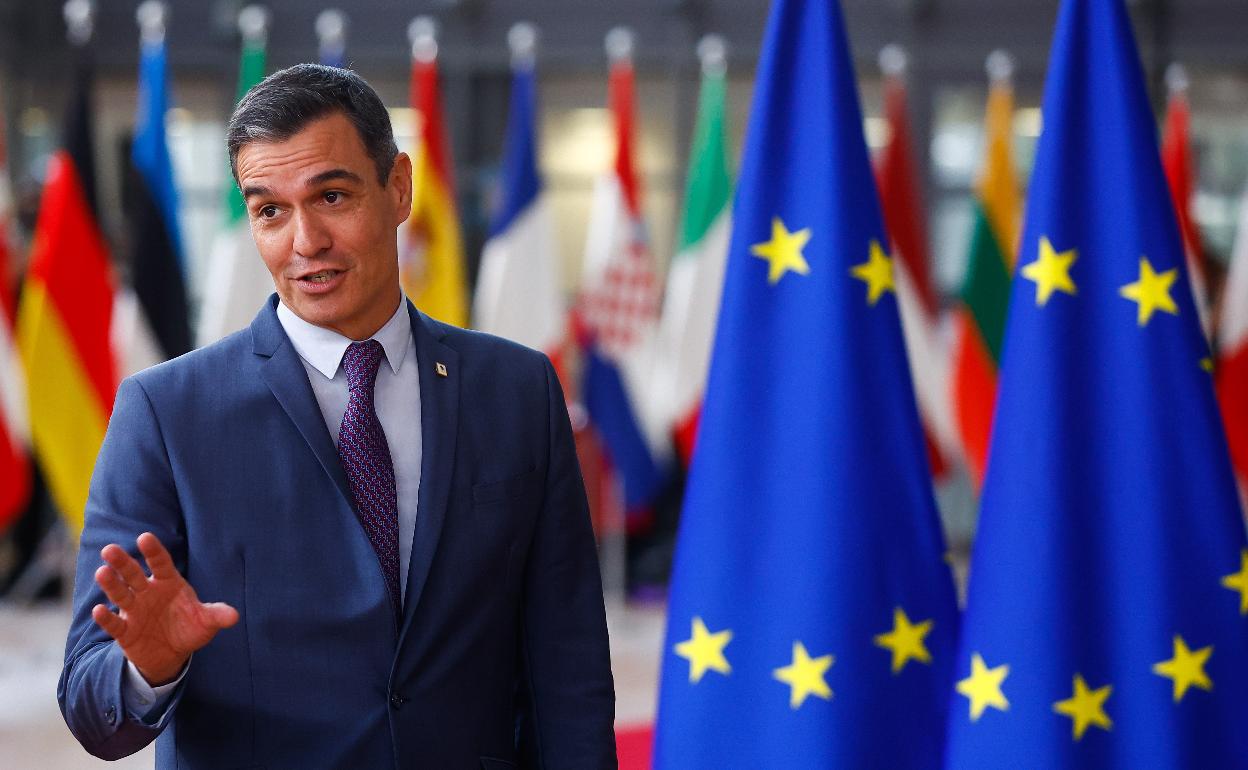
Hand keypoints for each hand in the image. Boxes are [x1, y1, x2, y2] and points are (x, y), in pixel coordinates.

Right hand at [92, 532, 238, 685]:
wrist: (172, 654)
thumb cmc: (189, 628)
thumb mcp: (206, 622)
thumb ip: (217, 615)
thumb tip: (234, 616)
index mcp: (168, 583)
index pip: (161, 563)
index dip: (153, 551)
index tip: (145, 537)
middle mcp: (148, 593)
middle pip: (133, 574)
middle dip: (122, 562)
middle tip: (109, 549)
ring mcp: (135, 611)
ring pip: (120, 594)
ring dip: (111, 584)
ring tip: (102, 572)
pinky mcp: (125, 631)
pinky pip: (115, 623)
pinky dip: (106, 618)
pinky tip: (99, 610)